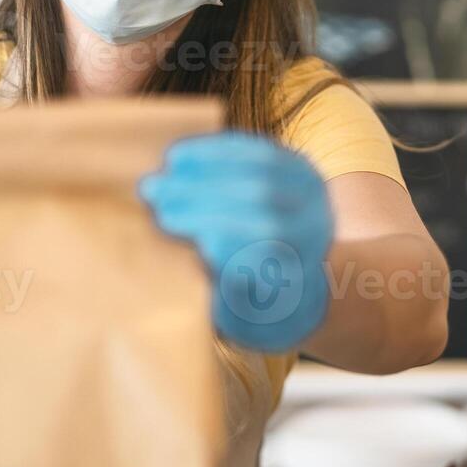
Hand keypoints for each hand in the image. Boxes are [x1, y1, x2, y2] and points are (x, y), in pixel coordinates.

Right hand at [140, 132, 331, 352]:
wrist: (300, 284)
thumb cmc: (256, 306)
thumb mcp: (242, 317)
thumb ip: (227, 294)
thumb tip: (204, 252)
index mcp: (303, 269)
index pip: (260, 239)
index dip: (212, 225)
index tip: (165, 221)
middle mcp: (315, 227)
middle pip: (259, 198)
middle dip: (200, 192)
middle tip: (151, 190)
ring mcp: (314, 194)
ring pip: (261, 167)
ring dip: (207, 164)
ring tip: (164, 167)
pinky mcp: (302, 168)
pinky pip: (260, 149)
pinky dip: (221, 148)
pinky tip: (184, 153)